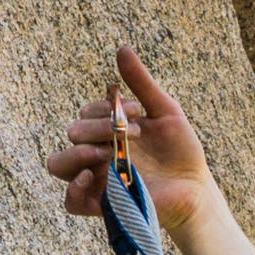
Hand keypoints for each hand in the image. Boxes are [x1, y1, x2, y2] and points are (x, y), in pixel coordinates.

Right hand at [46, 46, 219, 240]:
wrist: (196, 187)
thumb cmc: (181, 150)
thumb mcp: (165, 112)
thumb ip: (141, 83)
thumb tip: (122, 49)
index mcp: (107, 131)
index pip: (86, 112)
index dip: (105, 108)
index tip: (137, 112)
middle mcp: (96, 153)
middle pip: (72, 133)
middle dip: (98, 127)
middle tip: (132, 133)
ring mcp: (97, 179)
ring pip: (58, 164)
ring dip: (78, 152)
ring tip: (105, 152)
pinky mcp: (103, 205)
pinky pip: (70, 202)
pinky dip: (74, 189)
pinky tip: (92, 176)